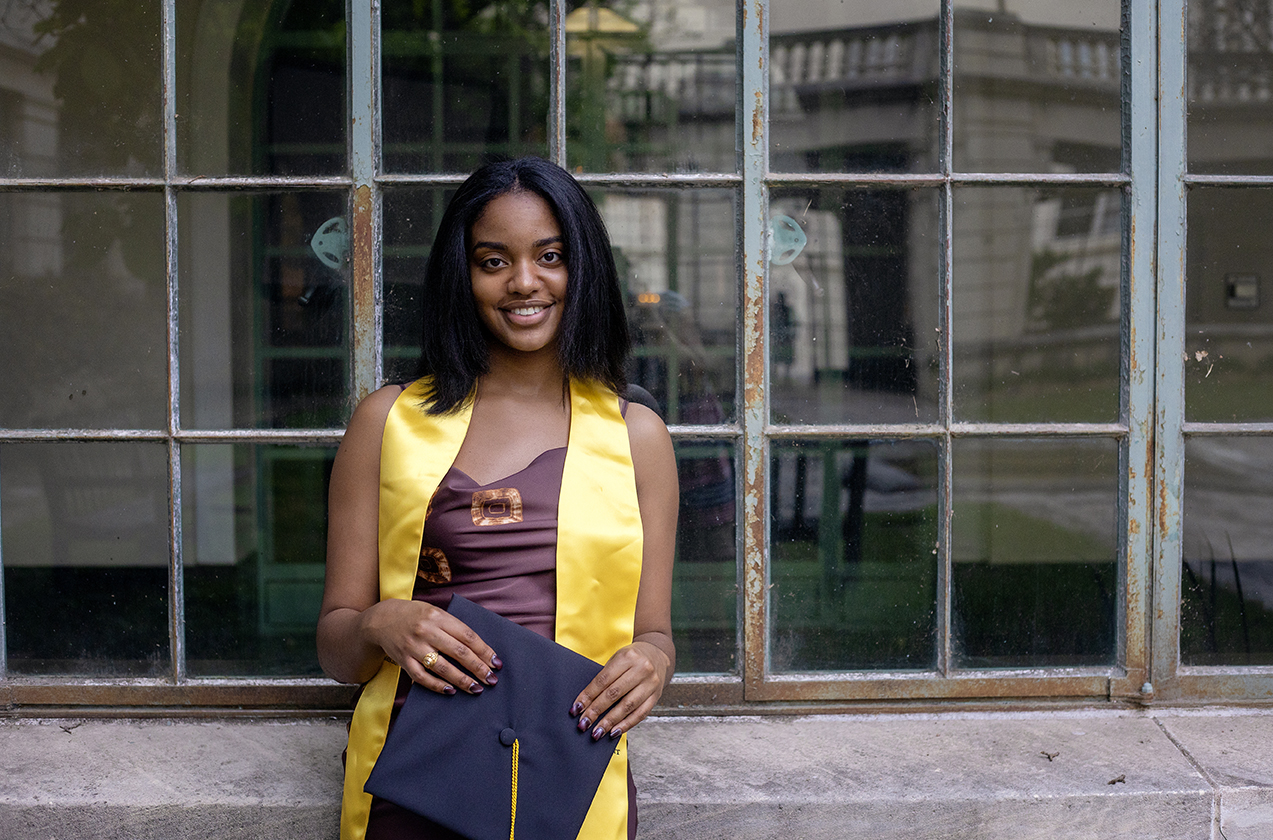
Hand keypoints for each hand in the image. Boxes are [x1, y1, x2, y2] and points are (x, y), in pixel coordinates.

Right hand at [361, 598, 501, 694]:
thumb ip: (454, 627)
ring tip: (476, 688)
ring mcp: (414, 647)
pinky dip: (438, 686)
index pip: (467, 636)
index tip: (496, 663)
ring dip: (462, 680)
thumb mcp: (435, 613)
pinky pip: (422, 677)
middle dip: (478, 668)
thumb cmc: (415, 616)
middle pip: (458, 652)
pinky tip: (451, 691)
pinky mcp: (404, 661)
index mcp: (438, 617)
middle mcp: (427, 631)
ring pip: (442, 667)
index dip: (484, 651)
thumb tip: (480, 648)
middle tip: (491, 679)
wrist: (381, 619)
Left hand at [568, 640, 670, 740]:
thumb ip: (605, 676)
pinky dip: (626, 724)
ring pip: (627, 706)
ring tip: (597, 732)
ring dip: (609, 722)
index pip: (603, 680)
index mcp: (627, 657)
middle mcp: (641, 669)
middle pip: (614, 694)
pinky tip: (614, 732)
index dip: (588, 696)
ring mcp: (651, 683)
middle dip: (596, 711)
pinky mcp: (656, 696)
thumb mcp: (618, 658)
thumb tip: (586, 702)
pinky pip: (640, 714)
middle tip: (583, 724)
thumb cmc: (632, 658)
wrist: (657, 654)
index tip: (576, 708)